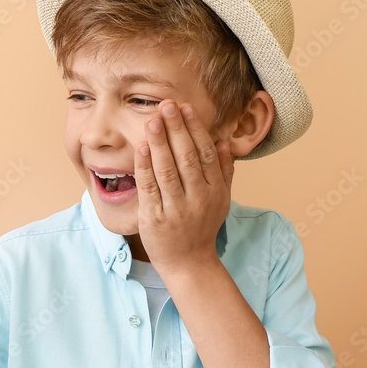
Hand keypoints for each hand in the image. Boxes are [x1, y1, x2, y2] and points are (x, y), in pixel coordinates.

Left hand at [134, 99, 234, 271]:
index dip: (195, 128)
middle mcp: (198, 198)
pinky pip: (149, 187)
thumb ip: (224, 171)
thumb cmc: (202, 227)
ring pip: (167, 170)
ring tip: (152, 120)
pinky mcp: (155, 218)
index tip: (185, 107)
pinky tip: (142, 147)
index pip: (205, 153)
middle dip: (176, 129)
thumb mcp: (221, 200)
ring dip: (159, 143)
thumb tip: (223, 142)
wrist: (189, 263)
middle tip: (166, 104)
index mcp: (214, 190)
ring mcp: (176, 209)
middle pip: (187, 157)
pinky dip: (145, 166)